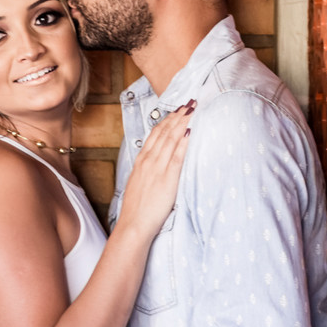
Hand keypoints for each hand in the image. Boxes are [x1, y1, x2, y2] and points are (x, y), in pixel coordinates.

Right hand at [118, 99, 193, 237]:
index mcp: (141, 161)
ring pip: (170, 140)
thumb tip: (157, 163)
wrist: (134, 224)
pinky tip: (190, 131)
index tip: (176, 109)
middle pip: (163, 132)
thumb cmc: (138, 208)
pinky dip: (183, 142)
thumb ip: (147, 170)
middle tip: (188, 102)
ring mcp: (157, 169)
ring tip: (191, 109)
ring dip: (181, 122)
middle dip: (177, 115)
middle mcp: (148, 161)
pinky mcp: (167, 179)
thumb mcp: (139, 183)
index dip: (166, 120)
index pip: (155, 134)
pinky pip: (176, 156)